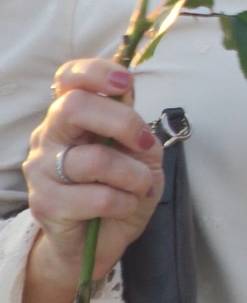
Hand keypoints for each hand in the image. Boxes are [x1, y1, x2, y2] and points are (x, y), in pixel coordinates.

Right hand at [23, 60, 163, 300]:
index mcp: (71, 115)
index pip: (68, 78)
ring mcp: (41, 169)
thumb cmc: (122, 185)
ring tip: (141, 186)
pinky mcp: (45, 204)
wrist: (103, 237)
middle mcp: (49, 136)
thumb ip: (133, 123)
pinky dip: (124, 202)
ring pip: (92, 159)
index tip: (125, 84)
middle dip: (121, 122)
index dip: (95, 72)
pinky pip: (97, 198)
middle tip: (144, 143)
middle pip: (72, 107)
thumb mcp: (139, 149)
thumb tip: (126, 97)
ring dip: (132, 175)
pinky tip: (125, 206)